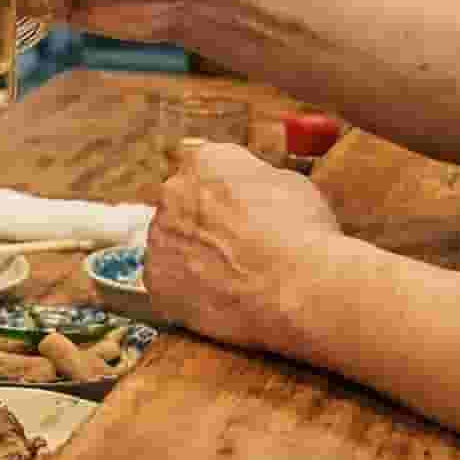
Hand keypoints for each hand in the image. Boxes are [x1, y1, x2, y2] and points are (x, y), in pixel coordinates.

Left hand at [144, 140, 341, 354]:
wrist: (297, 289)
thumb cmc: (303, 234)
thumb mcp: (290, 184)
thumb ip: (255, 180)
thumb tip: (249, 188)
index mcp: (205, 160)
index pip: (203, 170)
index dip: (224, 195)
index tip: (238, 213)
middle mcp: (172, 191)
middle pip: (182, 206)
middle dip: (203, 224)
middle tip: (235, 248)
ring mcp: (159, 237)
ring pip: (171, 245)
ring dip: (192, 256)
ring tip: (231, 278)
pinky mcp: (156, 280)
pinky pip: (167, 283)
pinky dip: (186, 291)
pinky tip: (218, 299)